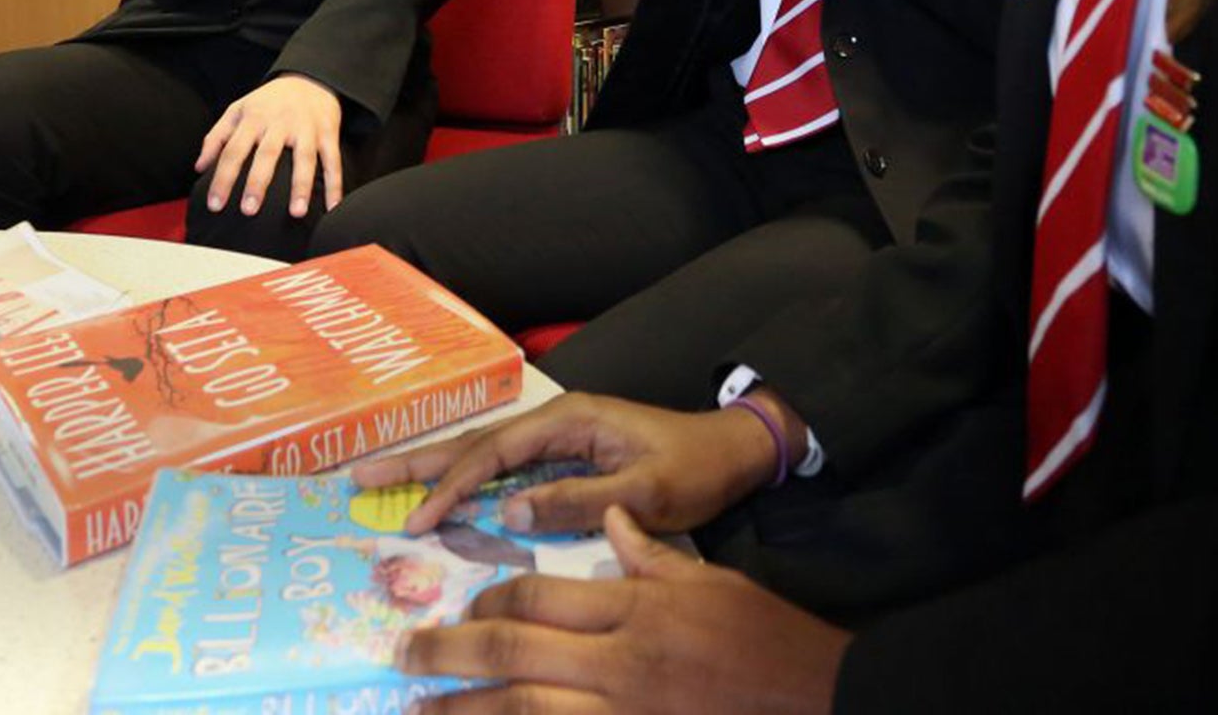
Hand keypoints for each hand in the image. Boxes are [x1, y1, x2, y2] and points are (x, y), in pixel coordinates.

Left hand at [196, 72, 344, 217]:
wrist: (309, 79)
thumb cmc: (268, 102)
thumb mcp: (238, 111)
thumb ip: (216, 138)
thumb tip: (199, 168)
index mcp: (253, 118)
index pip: (233, 150)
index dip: (222, 178)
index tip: (215, 205)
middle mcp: (279, 122)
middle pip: (267, 154)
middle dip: (257, 183)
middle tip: (248, 211)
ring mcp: (306, 128)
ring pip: (304, 158)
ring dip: (301, 186)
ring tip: (297, 213)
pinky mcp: (328, 133)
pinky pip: (333, 161)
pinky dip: (335, 185)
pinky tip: (332, 208)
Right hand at [349, 392, 781, 537]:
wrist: (733, 451)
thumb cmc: (694, 470)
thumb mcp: (643, 492)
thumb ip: (578, 501)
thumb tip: (509, 511)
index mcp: (570, 420)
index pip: (494, 454)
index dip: (452, 486)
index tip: (418, 520)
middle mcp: (557, 421)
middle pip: (475, 441)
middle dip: (418, 461)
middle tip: (361, 478)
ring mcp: (559, 436)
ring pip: (485, 453)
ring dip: (437, 468)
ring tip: (385, 482)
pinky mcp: (567, 454)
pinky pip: (505, 467)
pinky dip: (469, 479)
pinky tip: (447, 495)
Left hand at [396, 506, 850, 714]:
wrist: (813, 698)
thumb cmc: (762, 636)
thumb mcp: (710, 580)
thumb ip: (650, 555)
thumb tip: (612, 522)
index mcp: (635, 612)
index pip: (540, 599)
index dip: (491, 602)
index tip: (466, 607)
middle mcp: (619, 665)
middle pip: (514, 655)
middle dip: (451, 653)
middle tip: (404, 653)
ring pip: (521, 713)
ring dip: (463, 712)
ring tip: (420, 711)